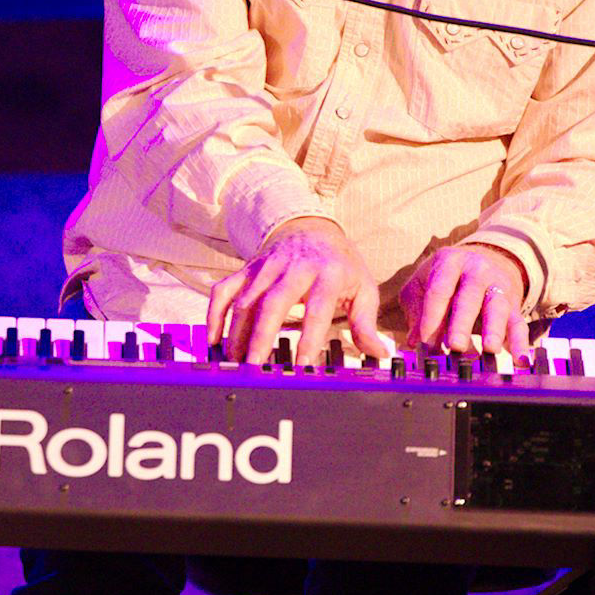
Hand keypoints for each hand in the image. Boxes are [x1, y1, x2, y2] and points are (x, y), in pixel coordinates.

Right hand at [206, 218, 384, 365]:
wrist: (313, 228)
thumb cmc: (340, 265)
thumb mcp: (363, 288)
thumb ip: (366, 322)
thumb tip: (380, 353)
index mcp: (327, 273)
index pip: (317, 307)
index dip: (309, 337)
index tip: (304, 365)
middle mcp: (293, 267)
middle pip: (273, 301)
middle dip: (261, 335)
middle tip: (255, 366)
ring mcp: (266, 266)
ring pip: (246, 298)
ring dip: (238, 332)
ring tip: (237, 362)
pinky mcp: (247, 268)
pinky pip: (224, 290)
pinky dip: (215, 313)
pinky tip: (215, 339)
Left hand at [400, 244, 529, 355]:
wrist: (481, 262)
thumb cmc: (444, 278)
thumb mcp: (422, 284)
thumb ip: (415, 310)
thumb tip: (414, 342)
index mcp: (450, 262)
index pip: (439, 290)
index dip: (432, 318)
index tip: (426, 343)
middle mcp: (477, 271)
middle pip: (470, 297)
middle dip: (462, 323)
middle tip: (456, 346)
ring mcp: (498, 287)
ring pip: (497, 307)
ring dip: (494, 330)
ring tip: (490, 349)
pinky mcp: (513, 306)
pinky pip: (519, 324)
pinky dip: (521, 342)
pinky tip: (520, 360)